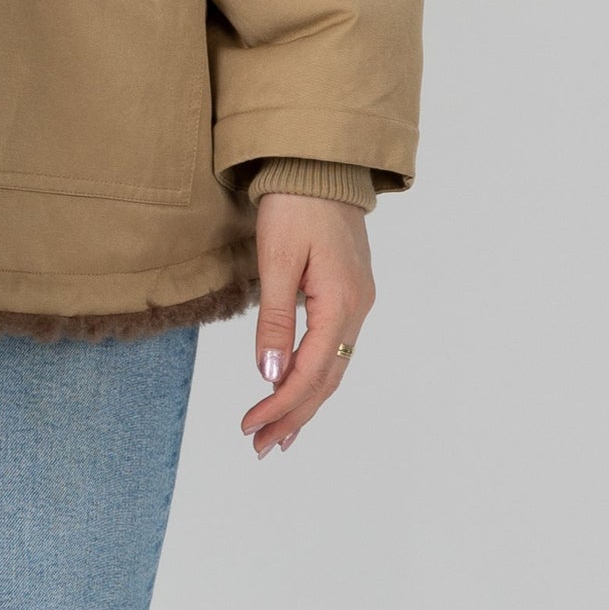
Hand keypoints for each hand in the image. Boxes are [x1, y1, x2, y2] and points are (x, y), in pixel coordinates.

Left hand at [241, 191, 374, 458]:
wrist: (319, 162)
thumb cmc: (295, 203)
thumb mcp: (277, 259)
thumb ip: (275, 319)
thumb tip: (268, 375)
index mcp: (342, 303)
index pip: (311, 372)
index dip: (281, 405)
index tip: (251, 427)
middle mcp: (357, 309)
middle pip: (327, 379)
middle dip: (293, 415)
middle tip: (260, 447)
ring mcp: (356, 302)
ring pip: (332, 367)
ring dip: (303, 402)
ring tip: (276, 435)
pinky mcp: (348, 293)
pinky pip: (332, 347)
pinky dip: (313, 375)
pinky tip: (295, 389)